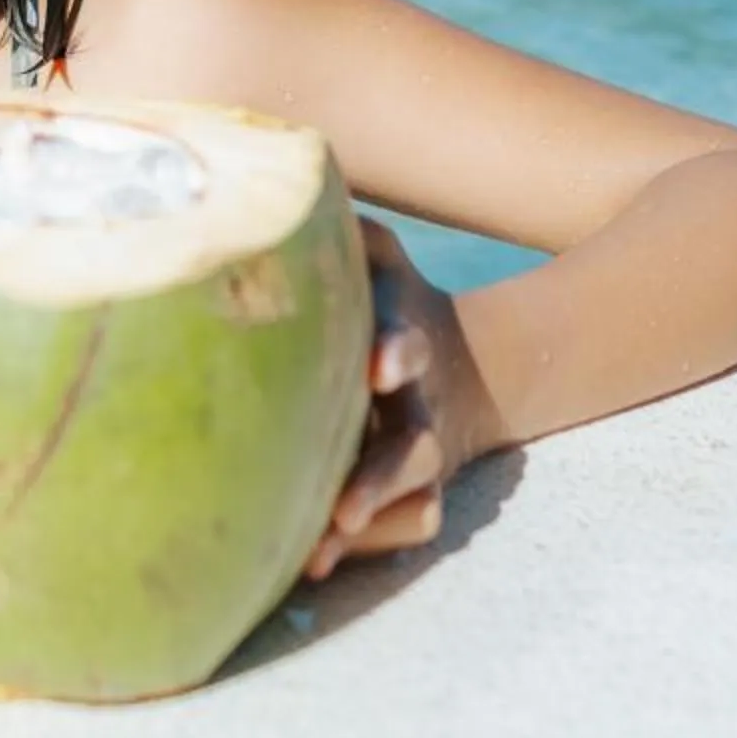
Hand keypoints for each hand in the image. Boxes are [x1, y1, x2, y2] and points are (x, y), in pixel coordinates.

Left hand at [306, 217, 483, 581]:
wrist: (461, 368)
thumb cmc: (385, 301)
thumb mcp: (377, 257)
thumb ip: (341, 228)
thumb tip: (275, 172)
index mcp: (404, 333)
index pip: (404, 336)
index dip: (395, 348)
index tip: (378, 366)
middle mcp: (418, 402)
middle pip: (412, 444)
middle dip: (381, 471)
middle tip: (342, 506)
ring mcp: (423, 452)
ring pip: (410, 499)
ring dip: (368, 522)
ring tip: (318, 552)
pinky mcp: (419, 491)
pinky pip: (408, 526)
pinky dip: (371, 544)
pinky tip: (310, 565)